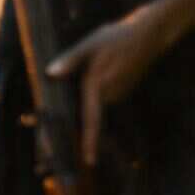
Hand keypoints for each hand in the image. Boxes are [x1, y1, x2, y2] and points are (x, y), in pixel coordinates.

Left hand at [46, 0, 194, 165]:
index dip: (90, 141)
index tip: (90, 161)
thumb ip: (70, 60)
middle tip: (45, 157)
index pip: (92, 120)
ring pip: (92, 111)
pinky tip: (75, 104)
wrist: (149, 33)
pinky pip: (98, 103)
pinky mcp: (118, 92)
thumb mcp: (90, 44)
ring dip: (75, 118)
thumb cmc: (118, 36)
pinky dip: (87, 106)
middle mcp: (109, 97)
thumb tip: (51, 73)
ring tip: (51, 135)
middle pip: (87, 121)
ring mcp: (115, 96)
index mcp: (99, 87)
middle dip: (68, 136)